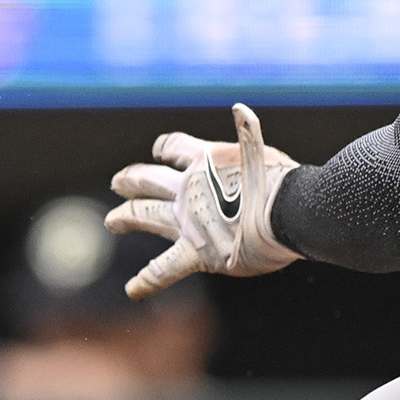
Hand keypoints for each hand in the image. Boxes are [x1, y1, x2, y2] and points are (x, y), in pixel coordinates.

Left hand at [105, 103, 301, 297]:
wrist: (287, 213)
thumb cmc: (283, 182)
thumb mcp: (261, 148)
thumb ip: (248, 133)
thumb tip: (241, 109)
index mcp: (205, 159)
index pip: (173, 147)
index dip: (164, 148)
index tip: (159, 151)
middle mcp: (189, 188)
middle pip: (148, 180)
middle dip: (132, 181)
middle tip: (118, 183)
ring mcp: (187, 220)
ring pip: (145, 215)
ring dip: (126, 216)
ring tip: (112, 220)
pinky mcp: (195, 252)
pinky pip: (164, 269)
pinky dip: (147, 281)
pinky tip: (132, 290)